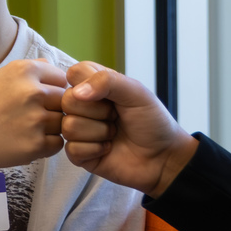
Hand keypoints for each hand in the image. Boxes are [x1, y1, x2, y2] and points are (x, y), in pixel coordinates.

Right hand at [0, 59, 67, 173]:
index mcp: (25, 70)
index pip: (61, 77)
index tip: (39, 98)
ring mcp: (36, 120)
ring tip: (28, 129)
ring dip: (51, 127)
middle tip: (32, 116)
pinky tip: (27, 141)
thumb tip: (53, 65)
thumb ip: (31, 68)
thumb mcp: (1, 76)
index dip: (53, 88)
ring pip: (63, 122)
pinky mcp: (36, 145)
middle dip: (53, 108)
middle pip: (65, 100)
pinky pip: (58, 143)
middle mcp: (33, 92)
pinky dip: (47, 145)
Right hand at [61, 61, 197, 197]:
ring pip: (69, 127)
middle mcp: (83, 106)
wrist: (163, 156)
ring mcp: (79, 131)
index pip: (73, 74)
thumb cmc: (152, 121)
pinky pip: (72, 149)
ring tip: (114, 133)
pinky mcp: (79, 154)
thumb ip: (107, 81)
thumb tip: (77, 92)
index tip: (111, 95)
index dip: (89, 84)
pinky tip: (108, 148)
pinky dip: (96, 150)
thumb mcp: (135, 92)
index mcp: (94, 85)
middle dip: (98, 112)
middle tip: (116, 117)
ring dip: (99, 132)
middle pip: (67, 101)